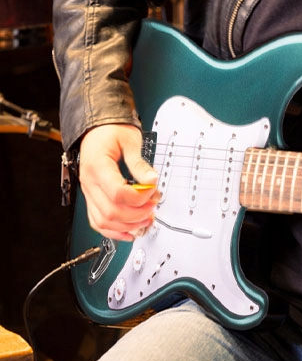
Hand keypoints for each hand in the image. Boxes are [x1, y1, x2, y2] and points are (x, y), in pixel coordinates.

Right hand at [79, 124, 158, 240]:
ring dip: (128, 225)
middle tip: (153, 206)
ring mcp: (89, 192)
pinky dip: (114, 231)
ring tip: (146, 218)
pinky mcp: (92, 197)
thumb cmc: (111, 131)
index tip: (153, 190)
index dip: (139, 197)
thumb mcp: (130, 140)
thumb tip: (152, 180)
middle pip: (111, 212)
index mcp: (97, 166)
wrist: (97, 129)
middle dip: (137, 214)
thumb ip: (140, 163)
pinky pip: (98, 222)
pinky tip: (130, 231)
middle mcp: (89, 182)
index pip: (118, 193)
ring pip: (104, 221)